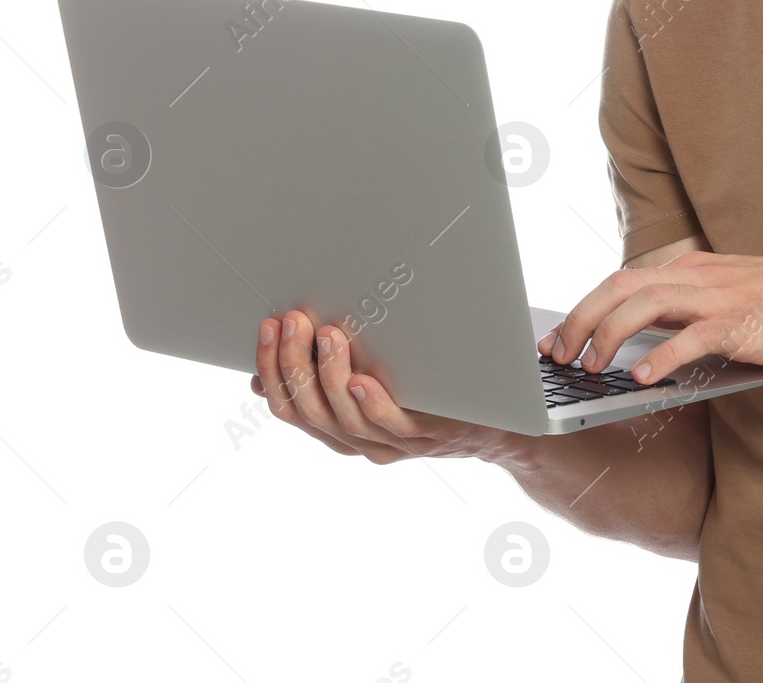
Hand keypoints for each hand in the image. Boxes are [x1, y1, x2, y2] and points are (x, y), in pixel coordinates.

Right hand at [253, 308, 521, 465]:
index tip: (267, 326)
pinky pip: (391, 425)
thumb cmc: (430, 387)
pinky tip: (361, 379)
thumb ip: (329, 375)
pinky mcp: (426, 435)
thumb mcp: (373, 376)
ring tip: (327, 334)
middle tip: (292, 320)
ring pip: (344, 419)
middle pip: (309, 411)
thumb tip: (268, 372)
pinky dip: (371, 403)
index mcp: (338, 426)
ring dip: (329, 375)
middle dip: (293, 364)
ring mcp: (392, 442)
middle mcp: (359, 440)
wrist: (495, 419)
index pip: (288, 405)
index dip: (271, 367)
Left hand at [539, 251, 762, 385]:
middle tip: (555, 357)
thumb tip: (647, 341)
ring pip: (644, 306)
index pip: (621, 281)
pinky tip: (640, 379)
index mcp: (692, 267)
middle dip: (579, 321)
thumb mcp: (732, 294)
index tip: (556, 337)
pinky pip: (691, 339)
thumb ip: (692, 309)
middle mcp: (698, 275)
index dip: (582, 308)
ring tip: (589, 370)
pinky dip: (660, 358)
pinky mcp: (743, 324)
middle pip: (619, 288)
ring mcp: (720, 298)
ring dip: (607, 337)